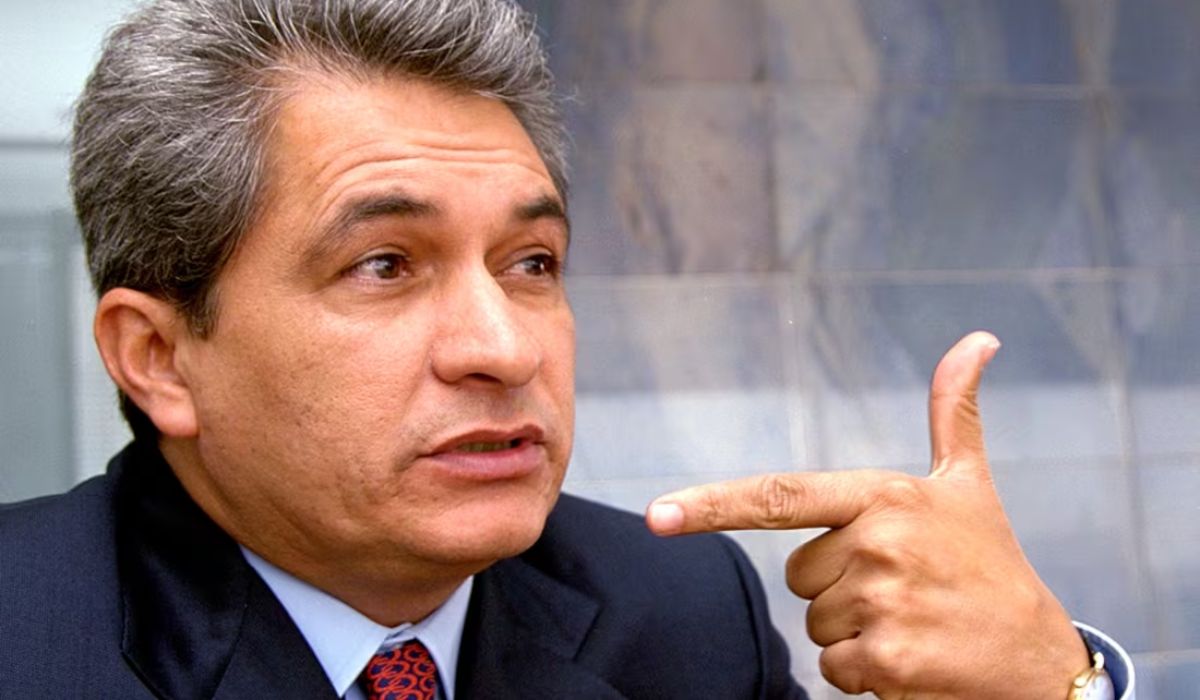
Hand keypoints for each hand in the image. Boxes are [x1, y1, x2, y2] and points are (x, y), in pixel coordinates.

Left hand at [646, 332, 1088, 698]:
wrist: (1040, 657)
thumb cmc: (992, 565)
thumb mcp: (969, 484)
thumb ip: (953, 412)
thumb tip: (977, 340)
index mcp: (884, 495)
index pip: (780, 496)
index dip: (712, 504)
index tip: (657, 515)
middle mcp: (878, 542)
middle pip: (799, 576)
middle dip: (838, 589)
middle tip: (903, 589)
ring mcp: (881, 602)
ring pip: (815, 625)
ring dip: (854, 633)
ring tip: (914, 622)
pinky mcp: (885, 661)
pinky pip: (833, 670)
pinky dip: (865, 675)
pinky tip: (914, 659)